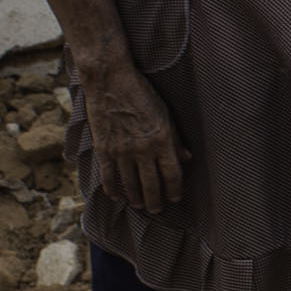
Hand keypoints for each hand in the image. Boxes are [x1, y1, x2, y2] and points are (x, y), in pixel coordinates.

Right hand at [82, 61, 186, 213]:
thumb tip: (187, 159)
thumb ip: (176, 139)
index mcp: (162, 139)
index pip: (172, 174)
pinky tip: (117, 196)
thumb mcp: (165, 113)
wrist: (110, 80)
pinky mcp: (103, 149)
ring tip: (139, 205)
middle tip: (157, 210)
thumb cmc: (141, 93)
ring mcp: (122, 151)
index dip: (175, 190)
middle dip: (156, 201)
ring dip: (136, 198)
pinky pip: (108, 177)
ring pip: (131, 184)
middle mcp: (143, 149)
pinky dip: (113, 190)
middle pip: (152, 185)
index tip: (175, 198)